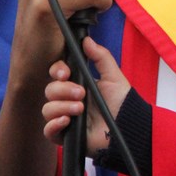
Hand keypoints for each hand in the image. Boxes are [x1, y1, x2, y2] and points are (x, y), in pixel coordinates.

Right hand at [43, 37, 131, 153]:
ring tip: (81, 109)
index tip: (65, 73)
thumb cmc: (122, 102)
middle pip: (49, 90)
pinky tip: (67, 121)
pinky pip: (47, 130)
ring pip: (47, 109)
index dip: (57, 71)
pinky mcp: (64, 135)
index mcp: (77, 84)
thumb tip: (87, 40)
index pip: (57, 74)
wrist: (128, 127)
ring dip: (62, 107)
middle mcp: (68, 100)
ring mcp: (64, 117)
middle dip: (63, 90)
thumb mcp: (114, 77)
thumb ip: (101, 57)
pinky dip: (54, 124)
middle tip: (81, 93)